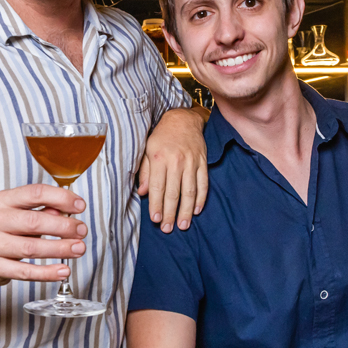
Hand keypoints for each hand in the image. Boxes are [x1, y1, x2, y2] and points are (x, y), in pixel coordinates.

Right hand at [0, 184, 86, 286]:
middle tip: (82, 231)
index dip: (61, 198)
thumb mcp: (16, 215)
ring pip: (32, 248)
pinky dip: (47, 272)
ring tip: (78, 249)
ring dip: (60, 249)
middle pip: (35, 222)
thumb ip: (39, 211)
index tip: (80, 206)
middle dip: (64, 227)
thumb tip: (64, 211)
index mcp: (0, 200)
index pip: (34, 193)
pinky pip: (25, 271)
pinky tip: (62, 270)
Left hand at [138, 107, 208, 232]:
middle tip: (167, 228)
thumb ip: (145, 172)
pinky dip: (201, 198)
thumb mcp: (147, 150)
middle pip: (173, 193)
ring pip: (189, 191)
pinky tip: (197, 210)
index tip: (155, 220)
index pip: (157, 187)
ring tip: (183, 225)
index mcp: (159, 158)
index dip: (156, 205)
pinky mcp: (202, 162)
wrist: (183, 119)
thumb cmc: (161, 136)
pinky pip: (203, 184)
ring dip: (187, 211)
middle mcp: (176, 161)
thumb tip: (143, 193)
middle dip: (170, 213)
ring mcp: (191, 162)